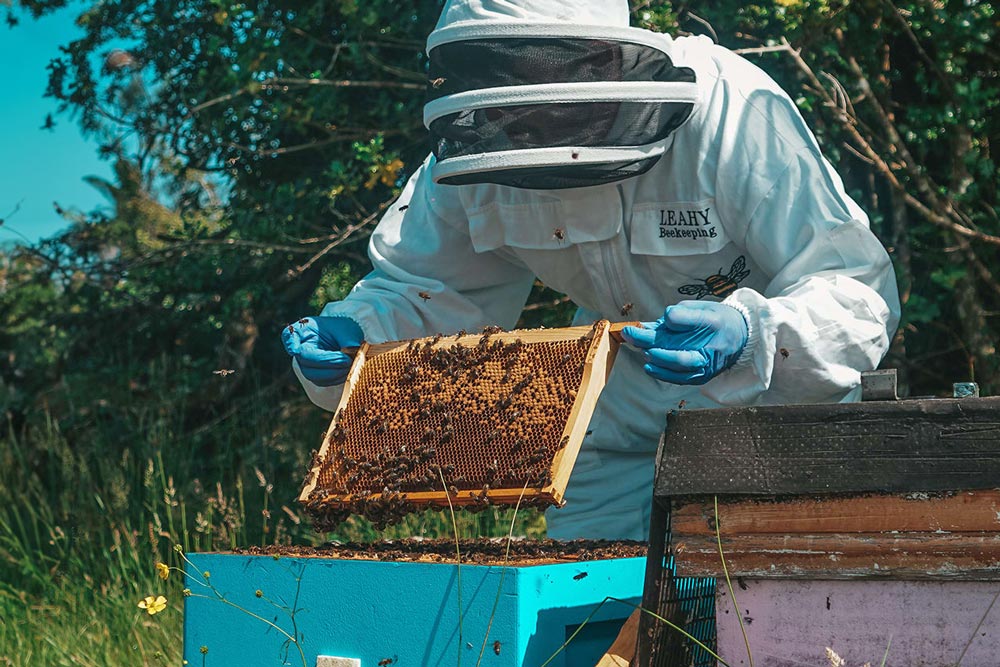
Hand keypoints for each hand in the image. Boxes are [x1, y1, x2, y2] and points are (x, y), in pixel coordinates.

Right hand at [281, 316, 363, 386]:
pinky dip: (336, 378)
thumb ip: (348, 338)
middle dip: (328, 362)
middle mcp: (299, 348)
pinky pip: (323, 382)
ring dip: (334, 373)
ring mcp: (305, 364)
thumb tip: (352, 348)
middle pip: (306, 359)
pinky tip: (348, 371)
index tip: (294, 350)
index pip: (289, 336)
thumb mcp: (346, 328)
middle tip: (348, 360)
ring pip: (313, 375)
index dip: (290, 344)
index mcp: (302, 330)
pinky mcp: (314, 376)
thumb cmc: (343, 330)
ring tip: (351, 365)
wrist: (346, 340)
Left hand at [620, 301, 747, 384]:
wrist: (740, 338)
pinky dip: (662, 373)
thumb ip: (678, 315)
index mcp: (712, 322)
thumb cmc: (715, 320)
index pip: (688, 319)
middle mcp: (711, 344)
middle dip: (649, 339)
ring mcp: (707, 363)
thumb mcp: (700, 308)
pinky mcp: (702, 376)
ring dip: (655, 356)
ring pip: (678, 362)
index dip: (670, 318)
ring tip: (641, 349)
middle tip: (630, 333)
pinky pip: (680, 378)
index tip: (655, 318)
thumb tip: (652, 325)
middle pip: (677, 342)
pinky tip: (649, 367)